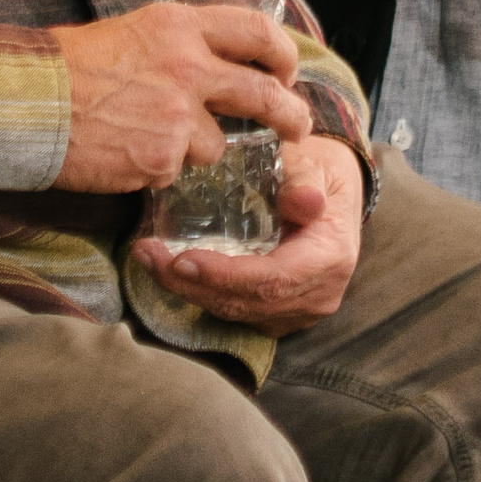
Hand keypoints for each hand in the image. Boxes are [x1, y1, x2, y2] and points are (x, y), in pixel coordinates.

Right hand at [51, 1, 311, 192]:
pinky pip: (176, 170)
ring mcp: (179, 115)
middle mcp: (189, 66)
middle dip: (290, 114)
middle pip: (264, 93)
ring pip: (217, 144)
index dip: (282, 54)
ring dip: (195, 148)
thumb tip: (211, 64)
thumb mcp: (132, 31)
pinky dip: (158, 168)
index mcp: (181, 26)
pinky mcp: (163, 157)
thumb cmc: (67, 65)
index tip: (287, 71)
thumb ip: (177, 46)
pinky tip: (126, 154)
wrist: (27, 101)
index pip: (257, 32)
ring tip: (149, 137)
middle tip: (296, 126)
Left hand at [135, 135, 363, 334]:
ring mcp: (300, 311)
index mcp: (331, 259)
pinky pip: (237, 312)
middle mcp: (318, 295)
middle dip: (191, 285)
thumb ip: (304, 182)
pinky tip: (173, 272)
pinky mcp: (281, 314)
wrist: (333, 197)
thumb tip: (305, 202)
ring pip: (236, 312)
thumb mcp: (314, 167)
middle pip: (246, 302)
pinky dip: (203, 294)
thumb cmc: (319, 175)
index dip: (224, 276)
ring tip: (150, 260)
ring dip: (189, 291)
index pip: (271, 280)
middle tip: (147, 256)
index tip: (181, 260)